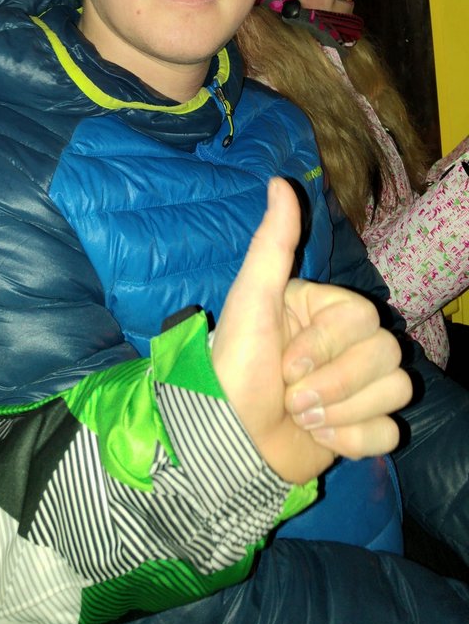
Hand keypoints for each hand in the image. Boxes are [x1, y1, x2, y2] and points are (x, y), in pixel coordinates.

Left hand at [211, 177, 411, 484]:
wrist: (227, 439)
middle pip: (387, 355)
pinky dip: (352, 440)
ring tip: (301, 416)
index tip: (284, 362)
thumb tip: (279, 182)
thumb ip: (272, 243)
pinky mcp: (362, 428)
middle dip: (333, 384)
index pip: (364, 320)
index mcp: (324, 311)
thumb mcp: (250, 300)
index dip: (326, 347)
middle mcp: (345, 344)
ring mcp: (357, 386)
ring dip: (341, 413)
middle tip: (292, 396)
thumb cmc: (234, 366)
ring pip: (395, 391)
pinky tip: (319, 437)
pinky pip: (390, 431)